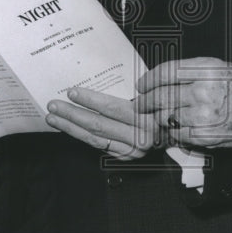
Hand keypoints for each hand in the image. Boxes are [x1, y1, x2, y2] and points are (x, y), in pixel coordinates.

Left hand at [45, 86, 162, 158]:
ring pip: (95, 138)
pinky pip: (99, 145)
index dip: (91, 100)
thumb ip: (136, 87)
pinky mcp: (125, 157)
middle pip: (99, 124)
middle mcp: (140, 137)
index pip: (112, 108)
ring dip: (71, 128)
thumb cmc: (165, 106)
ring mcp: (132, 150)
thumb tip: (102, 75)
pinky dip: (82, 136)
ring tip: (54, 118)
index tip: (72, 92)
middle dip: (73, 114)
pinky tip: (69, 128)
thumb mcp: (155, 93)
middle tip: (54, 105)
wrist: (177, 132)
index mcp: (148, 118)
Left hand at [135, 57, 231, 148]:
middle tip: (140, 104)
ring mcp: (203, 115)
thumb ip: (191, 73)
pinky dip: (172, 131)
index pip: (167, 72)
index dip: (149, 79)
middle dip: (146, 101)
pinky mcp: (205, 135)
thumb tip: (162, 80)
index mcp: (207, 69)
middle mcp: (204, 90)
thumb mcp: (220, 69)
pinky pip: (177, 134)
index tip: (142, 84)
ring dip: (158, 117)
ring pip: (166, 116)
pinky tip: (173, 128)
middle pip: (162, 95)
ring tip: (156, 116)